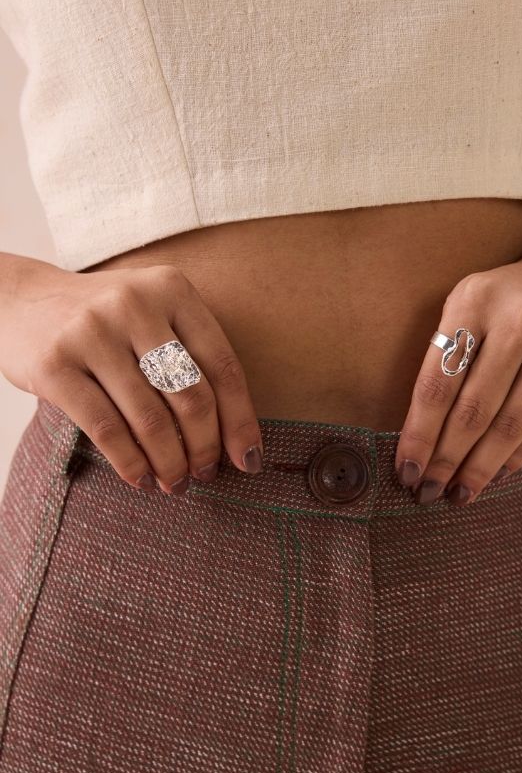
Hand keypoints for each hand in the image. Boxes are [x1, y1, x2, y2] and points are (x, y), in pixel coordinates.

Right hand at [0, 256, 263, 495]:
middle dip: (205, 447)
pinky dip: (131, 464)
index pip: (223, 365)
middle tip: (205, 474)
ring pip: (150, 419)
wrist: (20, 300)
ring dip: (170, 463)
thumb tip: (235, 439)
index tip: (248, 459)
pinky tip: (142, 479)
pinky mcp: (54, 365)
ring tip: (176, 483)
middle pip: (191, 396)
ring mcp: (91, 332)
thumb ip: (192, 358)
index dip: (240, 420)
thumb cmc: (106, 322)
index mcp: (172, 289)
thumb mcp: (154, 316)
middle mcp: (134, 304)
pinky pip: (106, 429)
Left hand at [394, 237, 521, 505]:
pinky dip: (517, 456)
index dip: (418, 434)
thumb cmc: (514, 297)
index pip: (437, 383)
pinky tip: (496, 473)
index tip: (404, 471)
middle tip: (426, 493)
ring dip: (480, 468)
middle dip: (445, 460)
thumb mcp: (472, 302)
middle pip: (473, 411)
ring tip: (459, 494)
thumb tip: (420, 434)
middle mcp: (521, 320)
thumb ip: (447, 353)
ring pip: (511, 425)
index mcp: (475, 300)